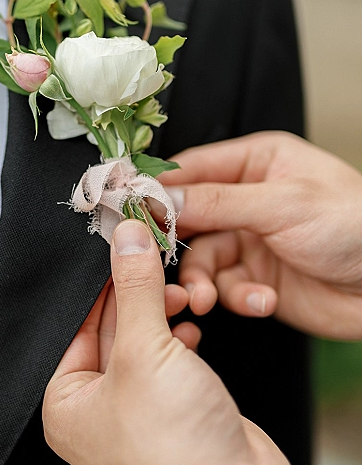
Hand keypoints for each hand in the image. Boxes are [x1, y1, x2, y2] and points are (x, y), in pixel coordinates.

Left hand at [43, 220, 297, 464]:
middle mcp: (93, 412)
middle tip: (154, 260)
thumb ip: (135, 289)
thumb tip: (126, 236)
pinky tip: (189, 328)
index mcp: (65, 404)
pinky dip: (176, 343)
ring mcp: (134, 415)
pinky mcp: (170, 415)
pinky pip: (164, 366)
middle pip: (108, 333)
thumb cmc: (174, 443)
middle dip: (135, 298)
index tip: (120, 245)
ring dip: (159, 317)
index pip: (76, 326)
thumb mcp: (146, 350)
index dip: (102, 284)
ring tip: (179, 296)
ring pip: (140, 347)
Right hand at [157, 132, 361, 338]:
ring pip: (202, 259)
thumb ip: (217, 202)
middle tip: (158, 267)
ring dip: (203, 281)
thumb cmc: (354, 225)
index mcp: (256, 162)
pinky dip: (238, 298)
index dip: (157, 190)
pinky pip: (227, 288)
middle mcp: (248, 198)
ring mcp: (252, 240)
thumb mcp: (282, 205)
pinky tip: (262, 302)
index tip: (126, 210)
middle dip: (176, 246)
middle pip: (188, 218)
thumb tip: (160, 198)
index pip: (191, 169)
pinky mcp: (258, 278)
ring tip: (208, 298)